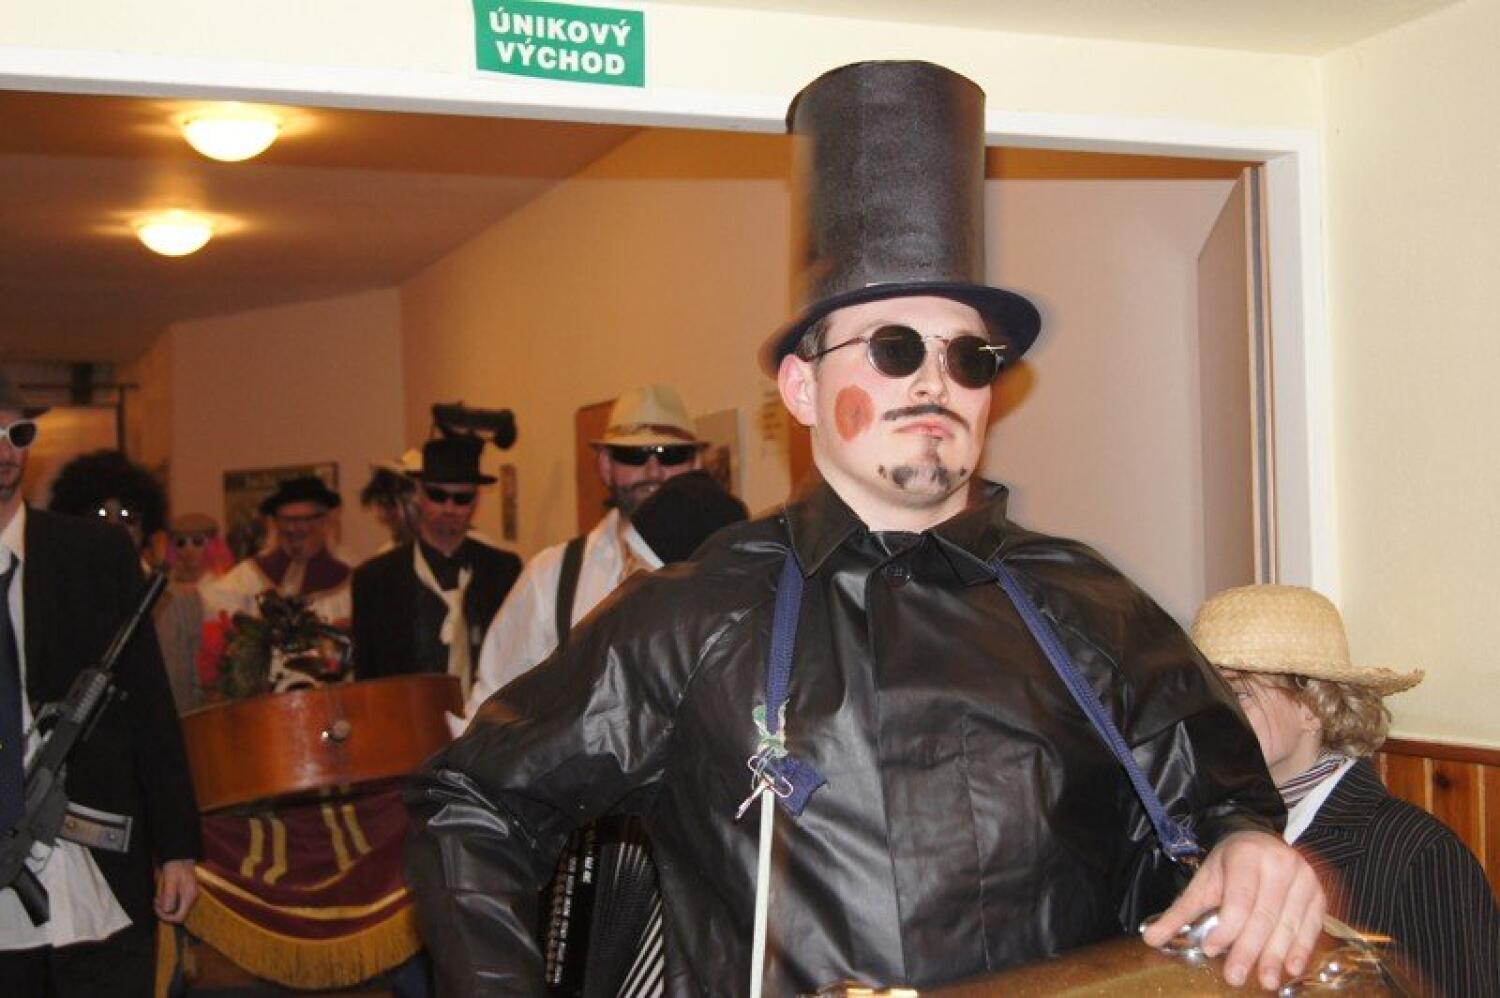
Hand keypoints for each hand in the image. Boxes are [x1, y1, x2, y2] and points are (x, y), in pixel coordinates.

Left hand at [154, 859, 198, 922]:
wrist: (180, 857)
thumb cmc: (175, 867)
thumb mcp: (170, 881)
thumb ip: (169, 896)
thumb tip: (167, 911)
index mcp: (189, 897)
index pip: (179, 917)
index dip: (167, 917)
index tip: (158, 909)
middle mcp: (192, 899)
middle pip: (177, 914)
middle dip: (164, 910)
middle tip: (156, 900)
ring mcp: (190, 896)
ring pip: (175, 908)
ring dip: (165, 904)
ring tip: (159, 894)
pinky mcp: (186, 893)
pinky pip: (176, 902)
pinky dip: (168, 900)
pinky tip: (164, 892)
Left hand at [1141, 830, 1324, 989]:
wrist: (1259, 842)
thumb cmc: (1229, 865)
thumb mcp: (1203, 882)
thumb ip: (1180, 912)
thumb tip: (1150, 938)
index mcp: (1246, 856)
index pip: (1238, 898)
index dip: (1227, 927)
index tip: (1211, 949)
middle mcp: (1279, 864)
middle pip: (1264, 914)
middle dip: (1249, 949)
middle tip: (1236, 976)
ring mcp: (1303, 878)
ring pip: (1289, 923)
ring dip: (1277, 956)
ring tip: (1266, 981)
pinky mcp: (1318, 893)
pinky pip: (1312, 925)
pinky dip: (1301, 948)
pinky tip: (1292, 969)